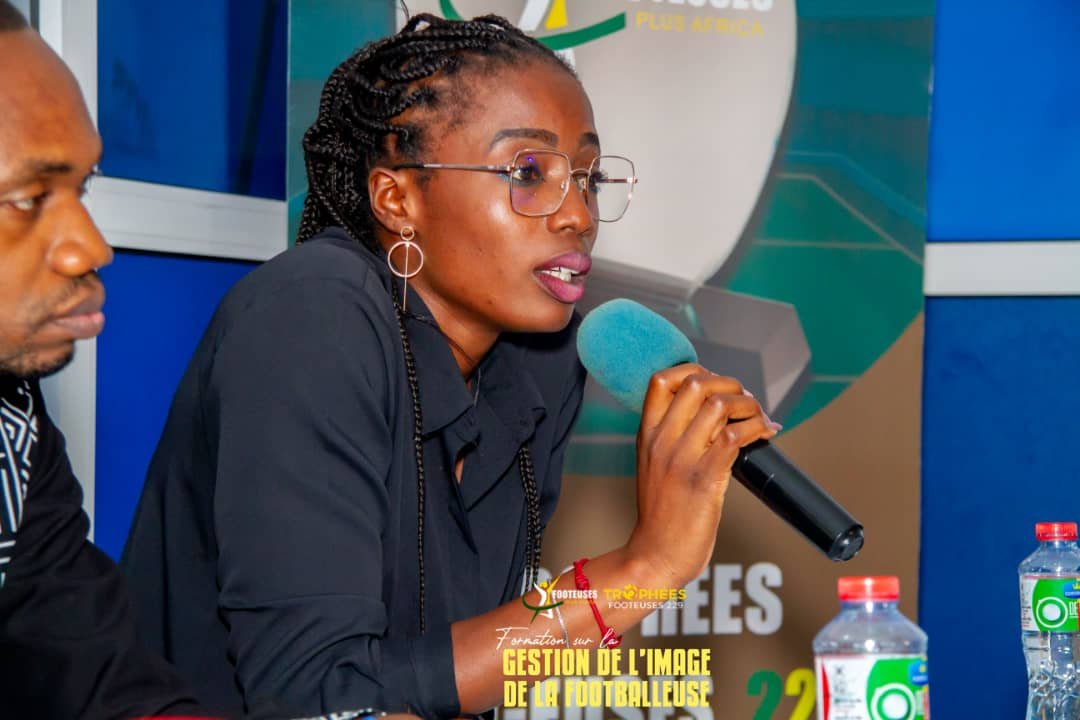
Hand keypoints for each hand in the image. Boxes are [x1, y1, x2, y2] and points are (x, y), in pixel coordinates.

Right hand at [624, 364, 777, 585]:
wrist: (656, 555)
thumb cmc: (662, 515)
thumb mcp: (654, 466)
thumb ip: (675, 438)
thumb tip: (714, 414)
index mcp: (646, 434)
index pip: (662, 379)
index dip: (693, 369)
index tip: (715, 382)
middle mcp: (661, 441)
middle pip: (696, 383)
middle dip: (730, 384)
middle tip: (746, 401)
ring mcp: (681, 459)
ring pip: (719, 405)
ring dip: (749, 405)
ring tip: (759, 418)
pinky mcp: (704, 479)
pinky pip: (736, 436)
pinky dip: (758, 428)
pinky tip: (765, 434)